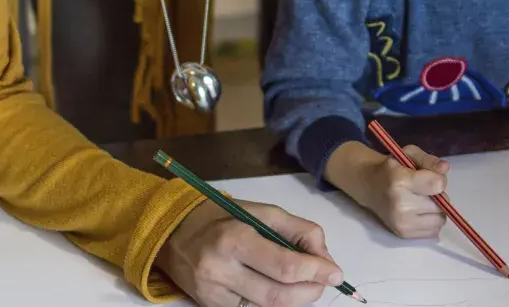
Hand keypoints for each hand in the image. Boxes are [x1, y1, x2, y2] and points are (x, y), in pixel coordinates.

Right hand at [156, 199, 342, 306]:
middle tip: (325, 281)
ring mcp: (214, 294)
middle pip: (279, 294)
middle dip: (311, 291)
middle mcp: (222, 270)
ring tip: (307, 285)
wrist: (172, 233)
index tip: (336, 272)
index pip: (285, 266)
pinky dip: (274, 303)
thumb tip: (324, 257)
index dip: (316, 272)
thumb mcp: (260, 211)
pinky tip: (282, 290)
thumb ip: (296, 230)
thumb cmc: (221, 216)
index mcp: (235, 238)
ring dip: (297, 300)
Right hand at [326, 141, 447, 238]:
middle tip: (424, 189)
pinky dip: (431, 221)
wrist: (370, 186)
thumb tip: (445, 168)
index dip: (439, 179)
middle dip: (437, 196)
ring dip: (436, 211)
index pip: (437, 185)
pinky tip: (420, 212)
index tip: (431, 176)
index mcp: (400, 181)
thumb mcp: (409, 154)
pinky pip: (433, 231)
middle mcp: (400, 204)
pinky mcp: (403, 234)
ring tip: (422, 201)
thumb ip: (428, 160)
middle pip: (440, 205)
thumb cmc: (392, 168)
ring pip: (439, 220)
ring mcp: (401, 222)